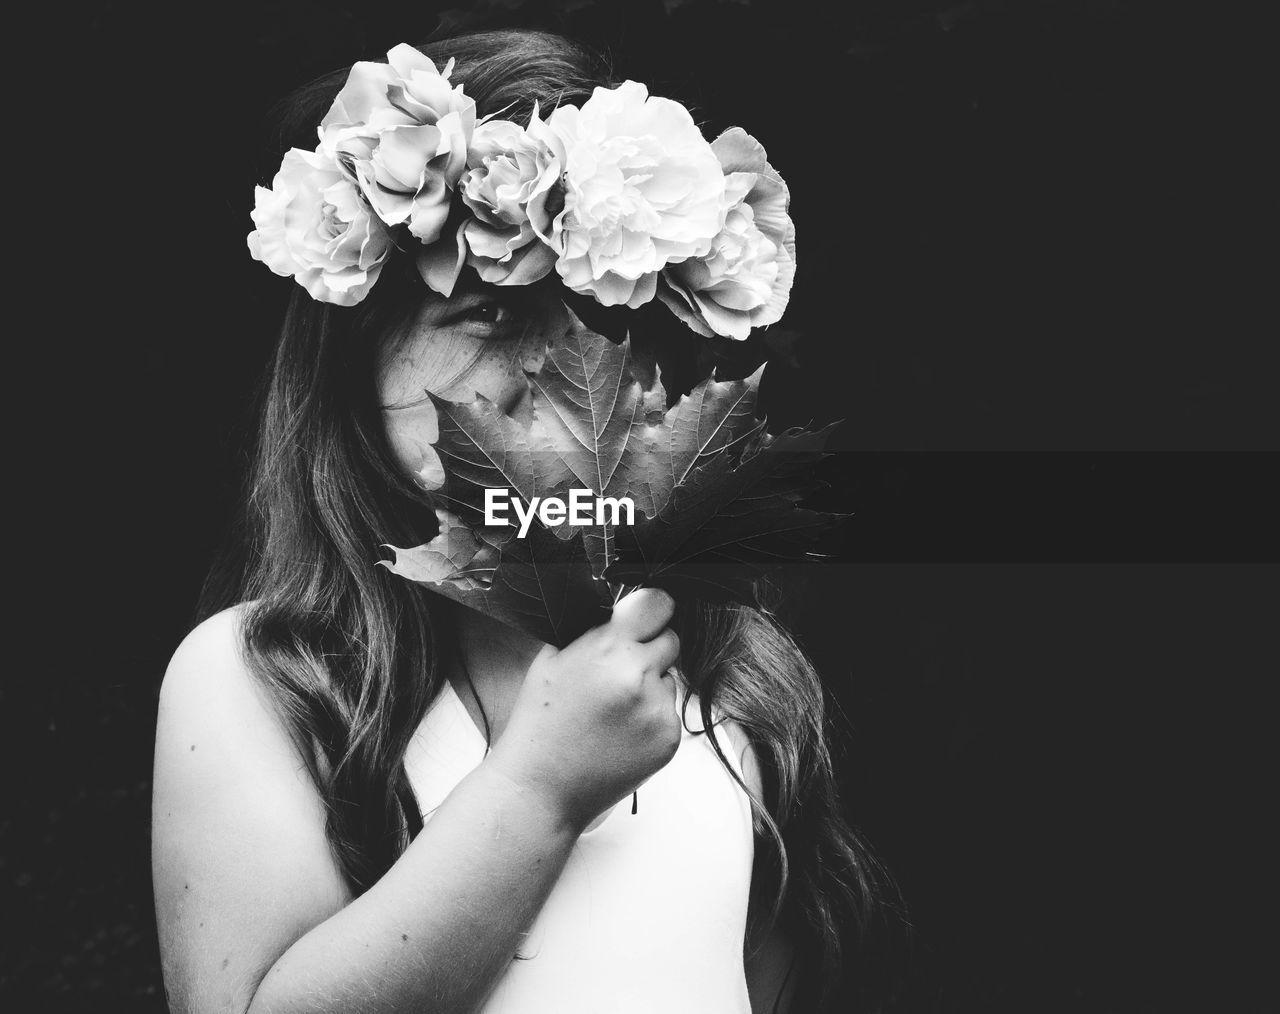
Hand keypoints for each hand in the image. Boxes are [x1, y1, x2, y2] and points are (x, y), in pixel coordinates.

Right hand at [487, 588, 681, 832]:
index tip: (649, 616)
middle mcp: (638, 676)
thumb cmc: (541, 723)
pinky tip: (620, 733)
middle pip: (670, 640)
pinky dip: (651, 718)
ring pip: (670, 679)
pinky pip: (669, 712)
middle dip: (649, 649)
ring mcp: (657, 710)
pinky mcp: (669, 739)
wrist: (541, 788)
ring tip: (612, 711)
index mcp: (608, 649)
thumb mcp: (553, 660)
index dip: (653, 609)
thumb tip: (624, 610)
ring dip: (651, 686)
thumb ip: (593, 632)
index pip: (658, 603)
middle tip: (620, 671)